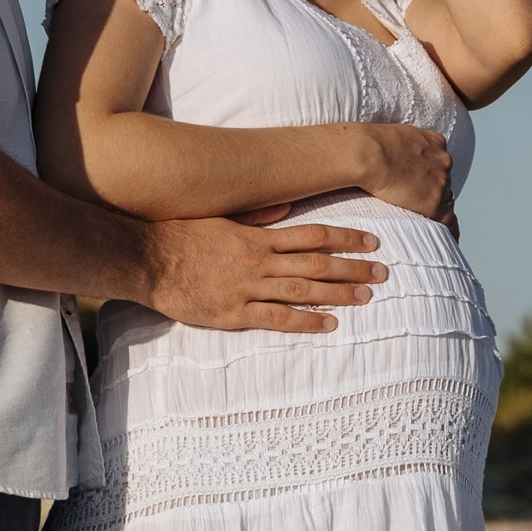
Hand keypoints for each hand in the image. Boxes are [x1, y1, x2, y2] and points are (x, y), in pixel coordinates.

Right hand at [140, 217, 385, 332]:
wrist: (147, 259)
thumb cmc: (181, 235)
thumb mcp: (222, 216)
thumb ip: (257, 214)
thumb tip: (287, 207)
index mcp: (258, 235)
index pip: (314, 235)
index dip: (346, 238)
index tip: (372, 241)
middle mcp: (259, 260)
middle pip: (317, 264)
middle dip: (353, 267)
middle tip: (384, 273)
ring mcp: (247, 288)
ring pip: (303, 290)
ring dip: (338, 293)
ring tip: (367, 296)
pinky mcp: (234, 314)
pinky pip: (277, 319)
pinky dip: (306, 321)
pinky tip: (330, 323)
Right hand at [354, 122, 451, 219]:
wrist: (369, 155)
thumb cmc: (372, 144)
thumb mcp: (394, 136)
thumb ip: (402, 144)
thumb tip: (392, 151)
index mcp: (435, 142)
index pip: (438, 161)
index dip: (429, 171)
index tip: (420, 179)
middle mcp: (443, 161)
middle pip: (443, 179)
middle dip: (432, 187)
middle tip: (414, 196)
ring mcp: (440, 183)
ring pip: (444, 198)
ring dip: (434, 205)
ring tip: (422, 215)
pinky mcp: (434, 203)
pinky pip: (449, 219)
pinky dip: (449, 228)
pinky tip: (446, 236)